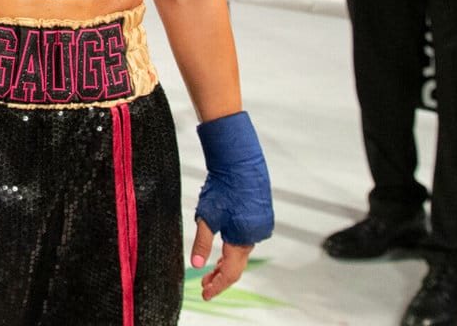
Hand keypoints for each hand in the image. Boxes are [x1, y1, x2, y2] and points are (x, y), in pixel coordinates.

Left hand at [193, 111, 271, 300]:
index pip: (231, 273)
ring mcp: (261, 224)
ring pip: (242, 251)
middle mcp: (256, 235)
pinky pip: (247, 238)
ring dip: (227, 261)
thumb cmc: (223, 187)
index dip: (218, 285)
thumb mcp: (207, 216)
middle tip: (204, 284)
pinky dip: (235, 247)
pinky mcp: (261, 214)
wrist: (239, 161)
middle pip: (238, 264)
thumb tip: (195, 265)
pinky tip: (225, 247)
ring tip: (212, 270)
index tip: (206, 294)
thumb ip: (202, 243)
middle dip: (220, 276)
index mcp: (243, 239)